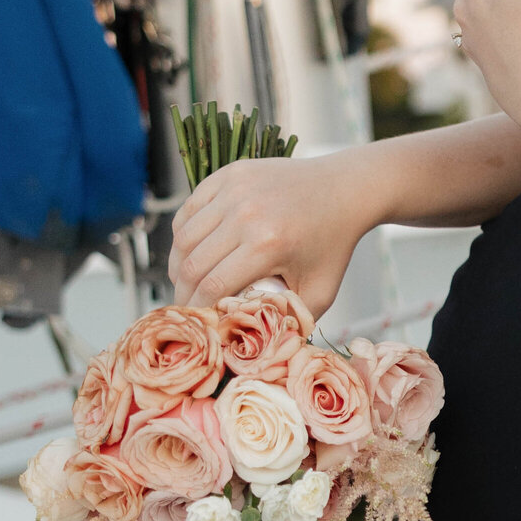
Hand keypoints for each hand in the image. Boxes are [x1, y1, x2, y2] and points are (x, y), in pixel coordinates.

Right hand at [170, 146, 379, 316]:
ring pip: (183, 236)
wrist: (342, 190)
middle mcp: (245, 213)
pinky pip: (189, 210)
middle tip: (185, 307)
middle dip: (182, 292)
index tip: (197, 323)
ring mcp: (234, 189)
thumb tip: (256, 346)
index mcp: (267, 244)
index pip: (213, 286)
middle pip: (191, 263)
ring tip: (184, 282)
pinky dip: (184, 235)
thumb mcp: (321, 292)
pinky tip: (191, 252)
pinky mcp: (228, 174)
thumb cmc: (331, 246)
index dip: (197, 310)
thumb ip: (289, 321)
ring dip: (177, 264)